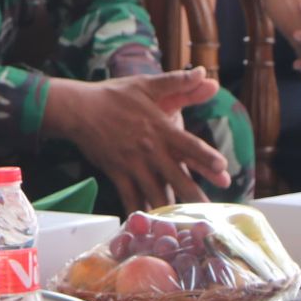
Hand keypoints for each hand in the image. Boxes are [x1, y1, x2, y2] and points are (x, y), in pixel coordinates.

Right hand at [47, 71, 229, 213]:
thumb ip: (177, 82)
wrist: (78, 109)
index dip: (206, 157)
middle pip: (176, 175)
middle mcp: (149, 149)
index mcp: (160, 128)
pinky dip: (139, 212)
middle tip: (210, 211)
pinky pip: (130, 197)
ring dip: (170, 208)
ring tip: (184, 226)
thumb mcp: (146, 85)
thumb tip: (206, 73)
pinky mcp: (117, 173)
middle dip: (194, 194)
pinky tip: (147, 226)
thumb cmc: (114, 96)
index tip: (222, 169)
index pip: (188, 144)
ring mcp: (132, 164)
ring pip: (155, 191)